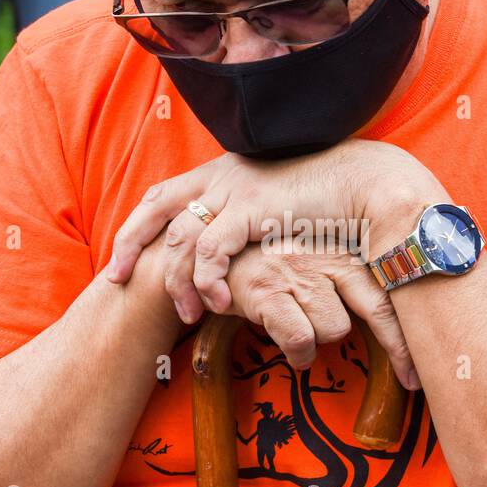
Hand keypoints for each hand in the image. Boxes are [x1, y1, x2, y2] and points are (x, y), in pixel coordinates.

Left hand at [107, 141, 442, 316]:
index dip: (140, 225)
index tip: (123, 258)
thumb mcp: (276, 209)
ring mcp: (238, 188)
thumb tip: (237, 254)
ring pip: (182, 235)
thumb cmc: (329, 202)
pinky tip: (212, 303)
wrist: (368, 183)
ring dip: (177, 278)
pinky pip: (212, 247)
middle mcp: (223, 175)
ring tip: (184, 313)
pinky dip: (205, 278)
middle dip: (132, 243)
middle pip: (157, 206)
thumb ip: (250, 224)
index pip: (165, 194)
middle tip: (117, 279)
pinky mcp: (255, 207)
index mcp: (224, 172)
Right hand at [222, 240, 418, 385]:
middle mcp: (327, 256)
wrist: (213, 254)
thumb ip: (348, 286)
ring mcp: (298, 272)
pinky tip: (291, 348)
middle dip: (399, 349)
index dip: (411, 330)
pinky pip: (299, 338)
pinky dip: (298, 353)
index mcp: (345, 250)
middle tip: (411, 380)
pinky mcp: (268, 290)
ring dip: (321, 341)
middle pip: (379, 308)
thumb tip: (395, 325)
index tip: (424, 365)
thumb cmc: (273, 267)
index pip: (391, 288)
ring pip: (334, 329)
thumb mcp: (315, 265)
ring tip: (303, 332)